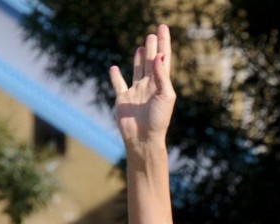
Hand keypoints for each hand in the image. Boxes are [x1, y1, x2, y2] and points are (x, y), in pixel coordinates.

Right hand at [109, 23, 175, 149]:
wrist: (144, 139)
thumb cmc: (158, 120)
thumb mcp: (166, 97)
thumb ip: (162, 76)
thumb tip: (159, 56)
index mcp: (160, 85)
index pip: (162, 59)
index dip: (163, 43)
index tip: (163, 28)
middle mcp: (148, 87)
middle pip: (150, 62)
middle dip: (152, 48)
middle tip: (153, 34)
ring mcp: (135, 92)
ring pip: (137, 71)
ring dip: (138, 59)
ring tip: (141, 47)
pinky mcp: (122, 99)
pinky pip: (118, 85)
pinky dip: (115, 77)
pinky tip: (113, 69)